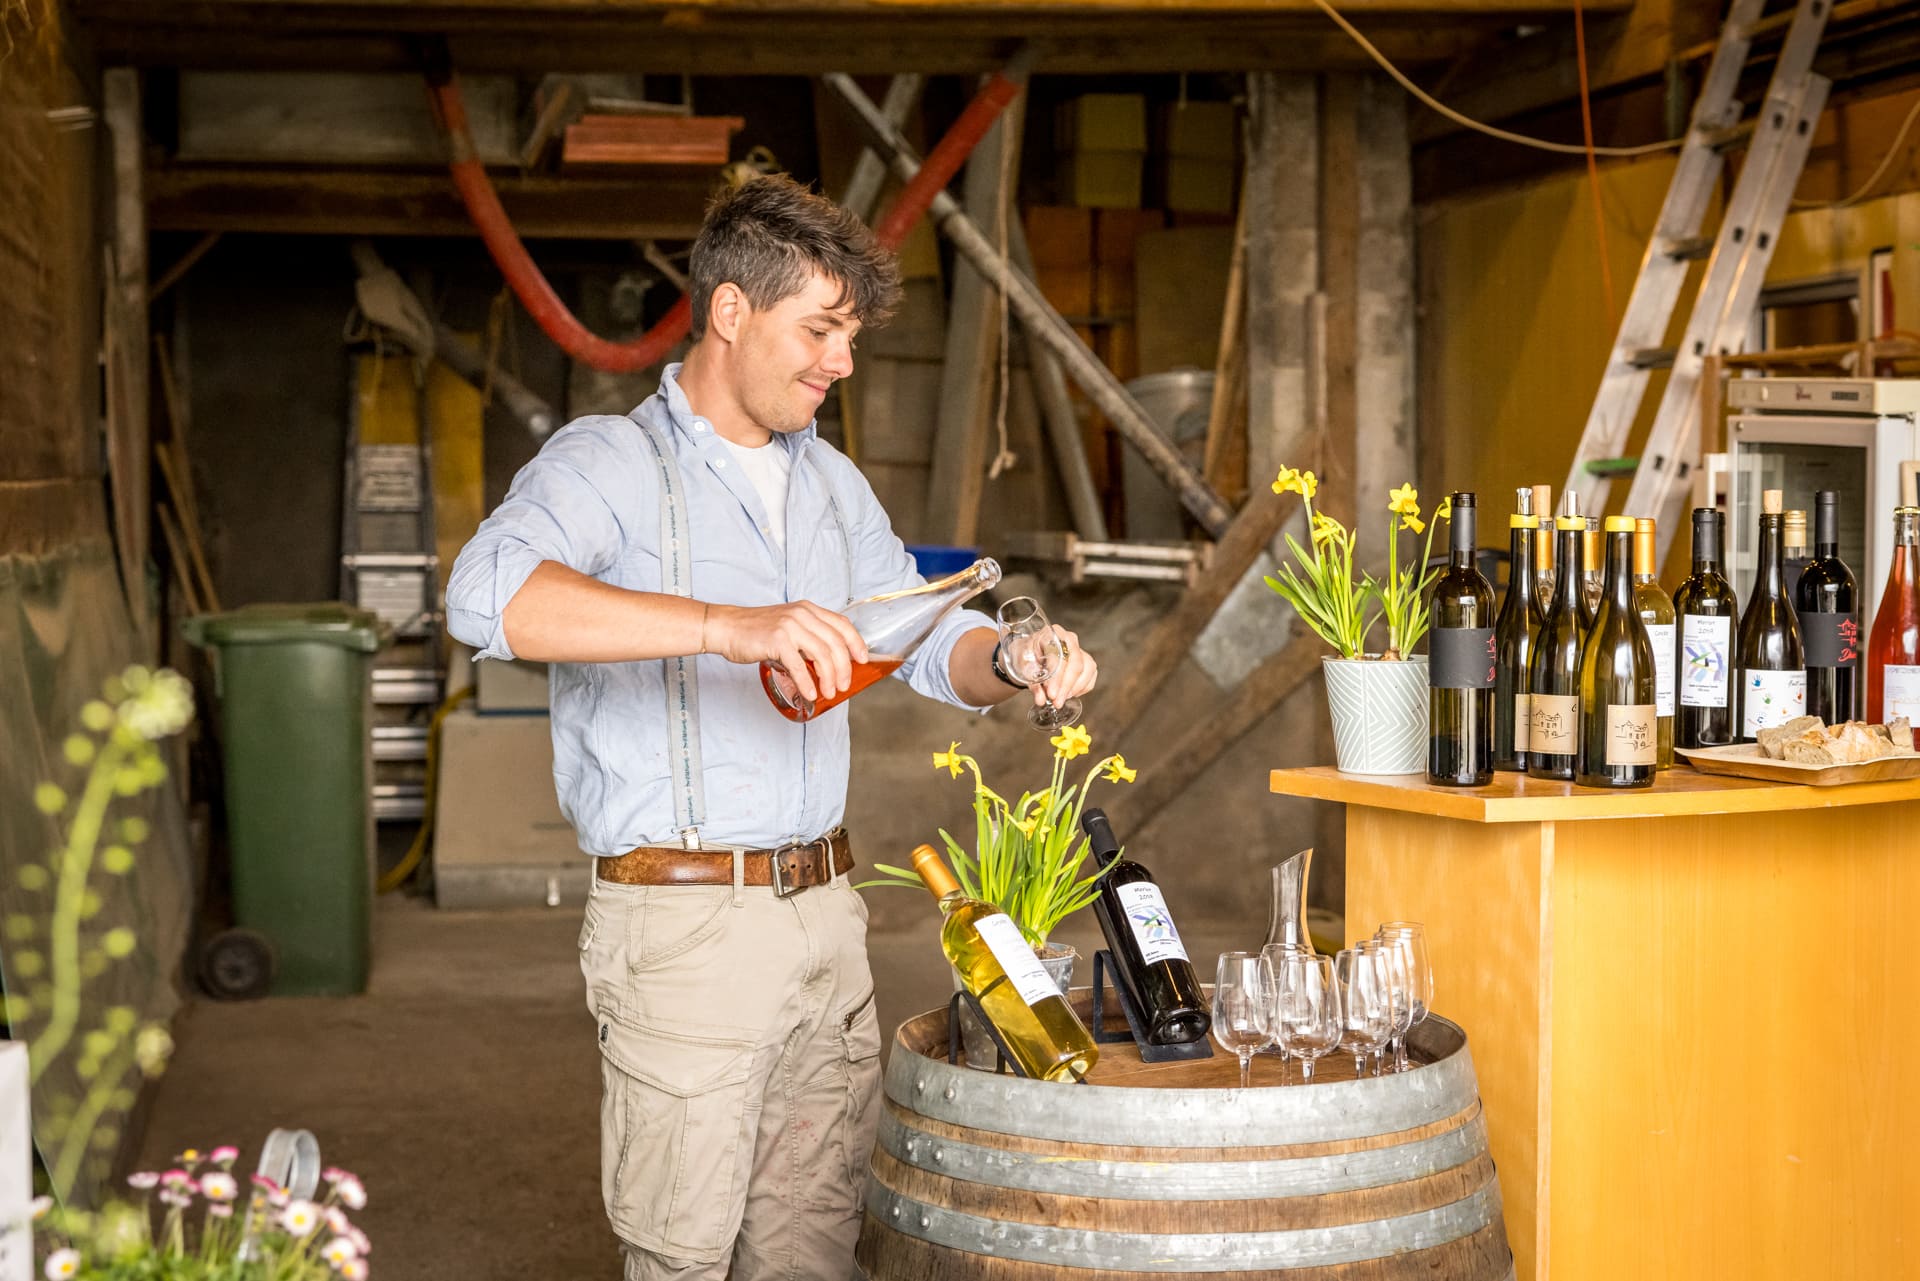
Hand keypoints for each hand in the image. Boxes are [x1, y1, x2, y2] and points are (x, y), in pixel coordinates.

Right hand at [708, 602, 867, 703]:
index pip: (842, 624)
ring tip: (829, 692)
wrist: (727, 627)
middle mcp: (802, 614)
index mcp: (808, 610)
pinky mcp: (777, 640)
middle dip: (844, 667)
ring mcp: (790, 626)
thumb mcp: (789, 626)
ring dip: (829, 677)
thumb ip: (808, 637)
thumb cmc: (757, 631)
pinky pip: (799, 665)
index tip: (863, 659)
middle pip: (835, 642)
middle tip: (844, 685)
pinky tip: (811, 693)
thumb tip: (828, 663)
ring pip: (822, 654)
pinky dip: (807, 682)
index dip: (856, 642)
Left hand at [1032, 626, 1096, 710]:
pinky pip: (1091, 675)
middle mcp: (1068, 638)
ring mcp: (1079, 648)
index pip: (1058, 656)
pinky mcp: (1086, 660)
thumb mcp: (1024, 668)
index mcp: (1051, 634)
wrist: (1030, 653)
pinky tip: (1069, 694)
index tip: (1052, 694)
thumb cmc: (1027, 657)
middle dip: (1066, 686)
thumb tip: (1041, 700)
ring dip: (1075, 688)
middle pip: (1076, 663)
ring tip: (1061, 699)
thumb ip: (1033, 684)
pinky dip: (1082, 688)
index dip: (1056, 678)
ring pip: (1087, 668)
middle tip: (1057, 702)